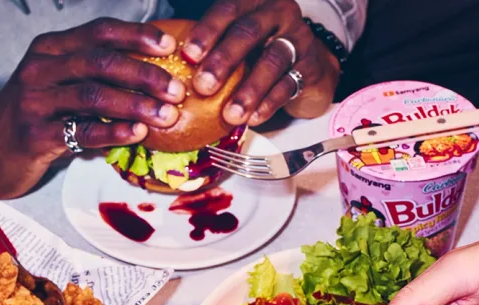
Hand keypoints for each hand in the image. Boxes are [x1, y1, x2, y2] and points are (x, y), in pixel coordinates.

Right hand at [0, 20, 185, 198]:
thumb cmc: (30, 120)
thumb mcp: (55, 86)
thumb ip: (90, 77)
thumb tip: (148, 79)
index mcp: (49, 49)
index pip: (99, 32)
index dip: (136, 36)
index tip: (169, 47)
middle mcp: (40, 68)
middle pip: (101, 62)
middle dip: (144, 74)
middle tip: (176, 89)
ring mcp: (34, 101)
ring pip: (94, 96)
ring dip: (136, 105)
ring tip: (166, 115)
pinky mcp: (34, 135)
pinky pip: (82, 131)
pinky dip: (113, 132)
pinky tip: (137, 133)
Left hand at [182, 0, 339, 126]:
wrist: (307, 64)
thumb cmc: (260, 52)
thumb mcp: (237, 41)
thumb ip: (212, 48)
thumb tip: (169, 77)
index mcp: (253, 2)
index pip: (228, 9)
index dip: (207, 32)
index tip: (188, 55)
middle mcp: (277, 13)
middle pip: (248, 32)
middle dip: (223, 60)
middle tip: (202, 86)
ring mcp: (297, 38)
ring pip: (272, 60)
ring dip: (248, 89)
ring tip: (230, 114)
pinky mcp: (309, 66)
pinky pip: (288, 85)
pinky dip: (268, 104)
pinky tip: (252, 119)